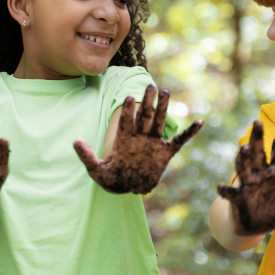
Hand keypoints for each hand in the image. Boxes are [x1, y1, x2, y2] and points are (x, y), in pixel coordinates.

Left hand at [73, 85, 202, 193]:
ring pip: (158, 123)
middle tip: (150, 85)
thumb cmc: (112, 180)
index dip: (128, 110)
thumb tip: (75, 141)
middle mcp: (139, 139)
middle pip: (144, 117)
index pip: (126, 122)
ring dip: (162, 109)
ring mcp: (153, 144)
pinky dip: (189, 133)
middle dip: (147, 102)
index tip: (130, 97)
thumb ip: (86, 156)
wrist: (127, 189)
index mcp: (124, 141)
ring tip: (165, 92)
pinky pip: (179, 141)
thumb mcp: (96, 171)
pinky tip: (199, 122)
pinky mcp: (164, 153)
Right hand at [217, 118, 274, 234]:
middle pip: (258, 153)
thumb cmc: (274, 212)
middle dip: (257, 138)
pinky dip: (225, 191)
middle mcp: (261, 174)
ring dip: (243, 159)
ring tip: (245, 149)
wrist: (255, 226)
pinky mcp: (238, 199)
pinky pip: (231, 194)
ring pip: (244, 167)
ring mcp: (248, 185)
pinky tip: (221, 188)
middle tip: (257, 122)